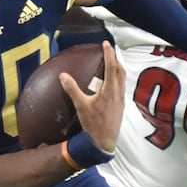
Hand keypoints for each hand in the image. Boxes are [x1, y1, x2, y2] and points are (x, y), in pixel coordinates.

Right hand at [62, 40, 123, 154]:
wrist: (104, 142)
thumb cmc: (93, 124)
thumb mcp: (81, 106)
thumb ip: (72, 89)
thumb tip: (63, 75)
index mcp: (109, 90)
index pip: (111, 66)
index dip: (109, 53)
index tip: (106, 44)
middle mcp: (118, 93)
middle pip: (120, 70)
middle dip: (116, 59)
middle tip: (110, 51)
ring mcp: (121, 100)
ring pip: (123, 79)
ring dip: (118, 68)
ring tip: (112, 63)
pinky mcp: (121, 106)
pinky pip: (121, 87)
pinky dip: (118, 79)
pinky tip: (112, 83)